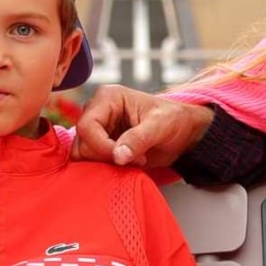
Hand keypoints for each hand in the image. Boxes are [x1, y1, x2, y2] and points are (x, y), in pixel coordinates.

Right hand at [72, 84, 213, 167]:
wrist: (183, 132)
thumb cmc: (175, 120)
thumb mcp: (161, 126)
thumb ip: (139, 139)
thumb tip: (118, 156)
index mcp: (108, 97)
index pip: (87, 126)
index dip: (102, 146)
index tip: (126, 158)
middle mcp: (97, 111)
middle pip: (81, 142)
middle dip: (105, 156)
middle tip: (135, 159)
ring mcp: (97, 128)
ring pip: (82, 154)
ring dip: (105, 163)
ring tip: (132, 160)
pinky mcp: (100, 144)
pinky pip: (89, 161)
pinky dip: (104, 167)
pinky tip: (126, 164)